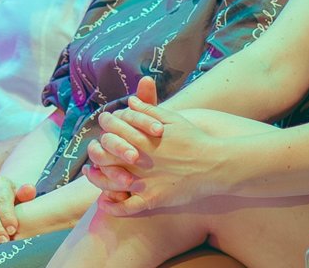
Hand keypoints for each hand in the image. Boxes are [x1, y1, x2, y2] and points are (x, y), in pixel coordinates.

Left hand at [87, 85, 227, 215]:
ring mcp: (144, 180)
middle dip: (96, 156)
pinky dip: (113, 206)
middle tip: (92, 157)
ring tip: (92, 176)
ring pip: (110, 182)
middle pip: (104, 157)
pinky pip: (127, 207)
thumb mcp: (172, 118)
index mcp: (140, 137)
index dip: (102, 135)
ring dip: (97, 180)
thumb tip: (130, 101)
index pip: (109, 134)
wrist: (216, 164)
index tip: (101, 138)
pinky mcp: (153, 199)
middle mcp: (138, 159)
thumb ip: (148, 110)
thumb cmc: (194, 139)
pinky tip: (105, 203)